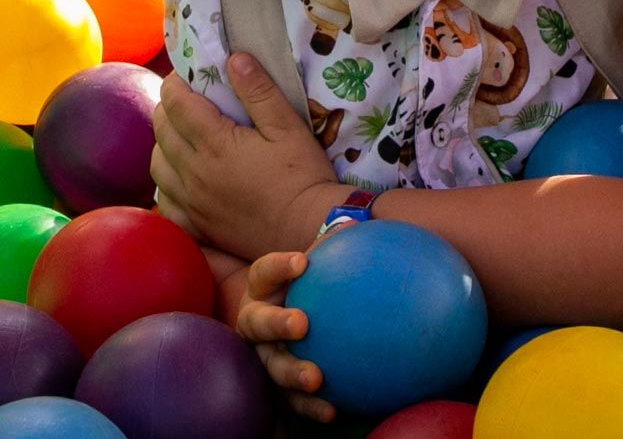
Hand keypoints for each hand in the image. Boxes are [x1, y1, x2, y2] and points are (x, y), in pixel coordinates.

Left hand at [150, 53, 348, 257]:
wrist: (307, 228)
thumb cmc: (303, 175)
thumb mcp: (289, 126)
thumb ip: (260, 92)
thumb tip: (235, 58)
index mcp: (216, 143)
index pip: (178, 105)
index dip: (176, 84)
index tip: (184, 74)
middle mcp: (194, 172)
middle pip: (162, 131)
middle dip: (167, 109)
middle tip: (183, 100)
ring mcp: (191, 201)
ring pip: (156, 165)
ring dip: (163, 143)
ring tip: (180, 135)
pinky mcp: (195, 225)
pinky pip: (163, 200)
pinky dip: (165, 182)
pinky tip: (181, 176)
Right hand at [236, 251, 335, 424]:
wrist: (312, 314)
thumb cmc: (319, 283)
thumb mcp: (327, 264)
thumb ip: (338, 247)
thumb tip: (354, 224)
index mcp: (265, 289)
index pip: (265, 272)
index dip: (279, 266)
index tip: (303, 262)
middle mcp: (256, 322)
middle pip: (257, 323)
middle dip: (276, 324)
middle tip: (301, 324)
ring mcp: (264, 355)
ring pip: (270, 366)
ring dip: (291, 373)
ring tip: (315, 378)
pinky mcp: (277, 385)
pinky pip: (291, 400)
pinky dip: (311, 406)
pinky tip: (334, 411)